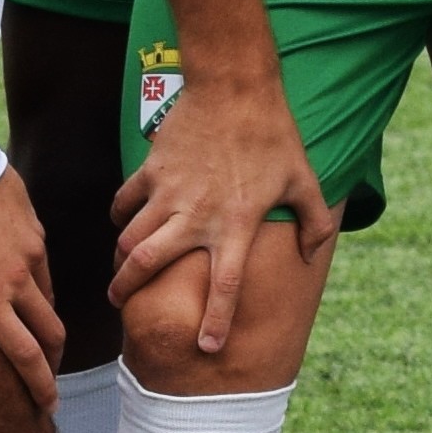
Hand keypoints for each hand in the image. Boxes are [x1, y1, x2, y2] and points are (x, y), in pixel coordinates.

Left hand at [0, 169, 66, 404]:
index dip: (40, 385)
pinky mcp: (35, 227)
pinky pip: (44, 268)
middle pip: (50, 333)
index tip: (47, 405)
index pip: (26, 355)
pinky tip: (19, 285)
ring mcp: (31, 251)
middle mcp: (18, 279)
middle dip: (51, 362)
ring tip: (29, 334)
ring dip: (43, 323)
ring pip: (49, 299)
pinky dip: (38, 288)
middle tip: (44, 379)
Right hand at [109, 58, 332, 364]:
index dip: (216, 320)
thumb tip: (311, 252)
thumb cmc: (273, 133)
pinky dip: (118, 216)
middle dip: (128, 291)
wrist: (234, 85)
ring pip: (129, 238)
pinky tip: (121, 222)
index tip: (206, 347)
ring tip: (120, 271)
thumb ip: (313, 221)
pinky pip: (124, 201)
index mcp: (236, 224)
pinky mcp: (151, 169)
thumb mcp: (304, 178)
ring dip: (121, 260)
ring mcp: (168, 192)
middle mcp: (196, 215)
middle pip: (149, 265)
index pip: (225, 285)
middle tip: (120, 305)